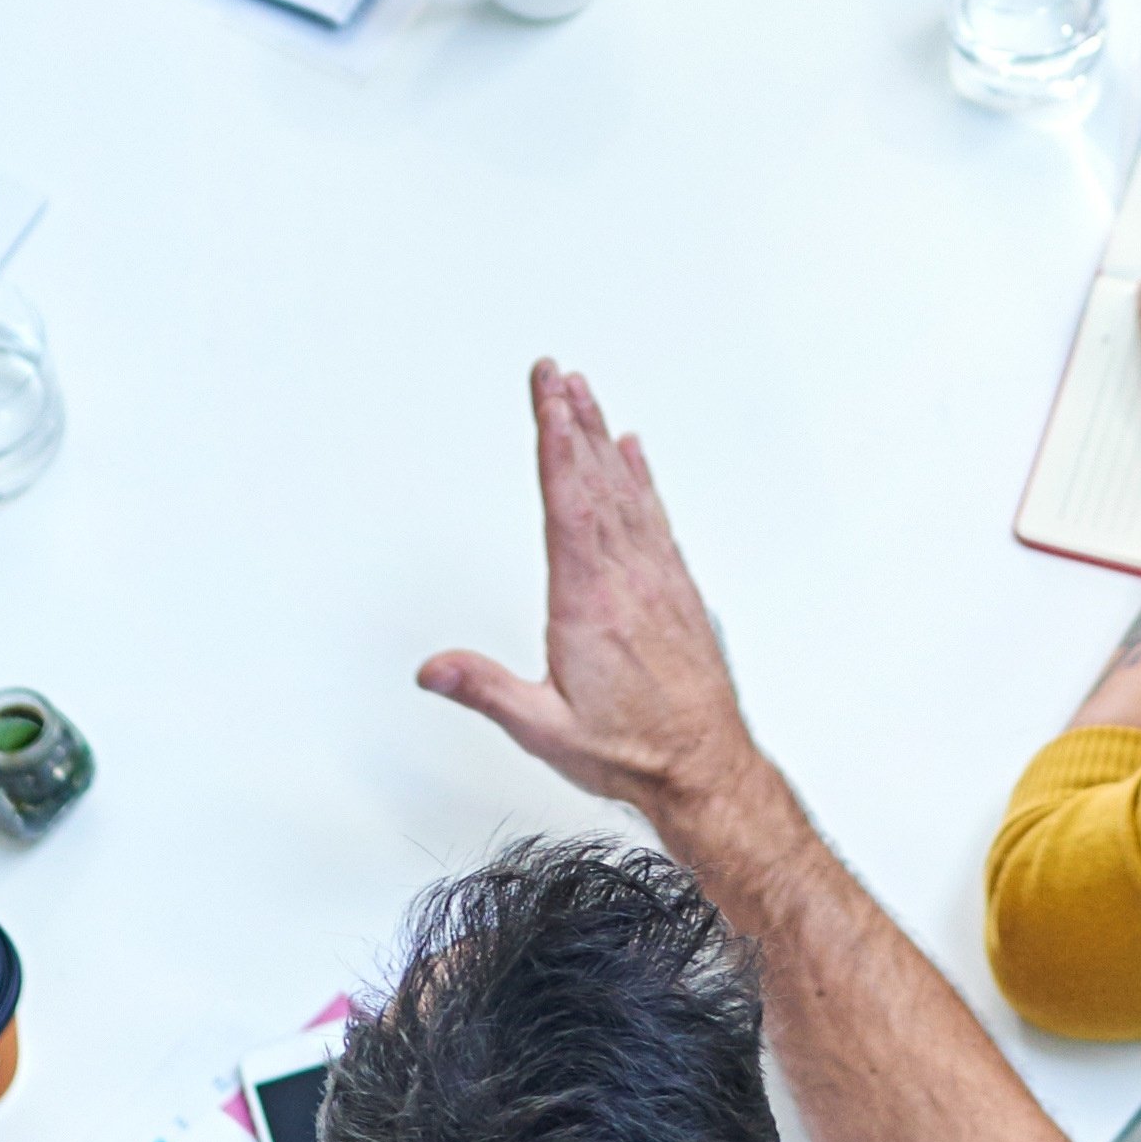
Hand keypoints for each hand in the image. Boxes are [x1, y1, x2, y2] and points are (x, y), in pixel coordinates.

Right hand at [417, 360, 764, 828]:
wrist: (706, 767)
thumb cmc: (634, 750)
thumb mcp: (545, 729)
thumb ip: (486, 691)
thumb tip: (434, 668)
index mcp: (591, 602)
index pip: (570, 505)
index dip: (556, 445)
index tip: (546, 397)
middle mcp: (628, 580)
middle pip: (596, 482)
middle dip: (572, 422)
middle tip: (555, 374)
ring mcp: (657, 580)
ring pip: (627, 493)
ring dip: (602, 439)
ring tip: (584, 395)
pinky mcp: (677, 590)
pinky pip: (655, 518)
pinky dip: (641, 479)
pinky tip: (633, 455)